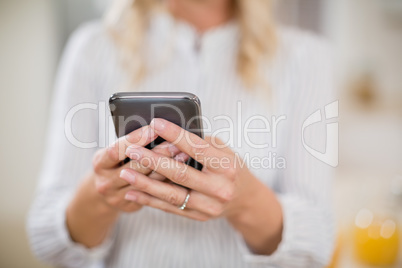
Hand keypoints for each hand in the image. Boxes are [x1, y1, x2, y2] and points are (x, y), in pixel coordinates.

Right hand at [92, 125, 184, 212]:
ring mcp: (117, 197)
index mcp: (100, 163)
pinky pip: (153, 194)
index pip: (117, 149)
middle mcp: (106, 182)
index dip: (136, 139)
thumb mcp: (115, 151)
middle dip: (158, 153)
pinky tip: (181, 172)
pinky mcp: (131, 207)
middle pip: (136, 167)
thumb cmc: (115, 162)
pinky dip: (168, 182)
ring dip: (168, 167)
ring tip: (184, 154)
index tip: (154, 128)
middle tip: (177, 142)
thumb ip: (130, 143)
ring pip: (148, 182)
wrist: (106, 191)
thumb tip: (158, 127)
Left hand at [120, 118, 261, 220]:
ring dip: (145, 183)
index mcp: (227, 166)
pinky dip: (149, 200)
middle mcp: (220, 188)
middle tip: (132, 150)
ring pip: (171, 194)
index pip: (197, 148)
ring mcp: (210, 206)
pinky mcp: (199, 217)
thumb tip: (170, 133)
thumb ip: (201, 142)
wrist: (243, 199)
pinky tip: (132, 192)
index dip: (175, 135)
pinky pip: (170, 208)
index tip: (155, 123)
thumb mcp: (224, 150)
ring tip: (125, 173)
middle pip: (180, 173)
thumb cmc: (229, 167)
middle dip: (153, 161)